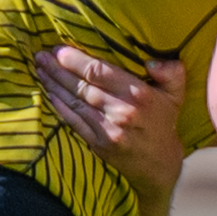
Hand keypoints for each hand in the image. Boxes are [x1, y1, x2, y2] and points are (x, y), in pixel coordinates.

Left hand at [35, 46, 188, 191]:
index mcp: (139, 94)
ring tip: (40, 70)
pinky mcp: (99, 144)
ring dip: (54, 85)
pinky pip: (74, 122)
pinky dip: (60, 107)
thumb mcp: (175, 95)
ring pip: (75, 102)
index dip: (76, 59)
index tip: (59, 50)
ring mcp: (109, 130)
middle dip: (58, 69)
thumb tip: (153, 61)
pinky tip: (49, 94)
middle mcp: (122, 111)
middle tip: (41, 56)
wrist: (160, 165)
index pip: (100, 72)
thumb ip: (172, 72)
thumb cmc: (164, 122)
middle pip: (83, 85)